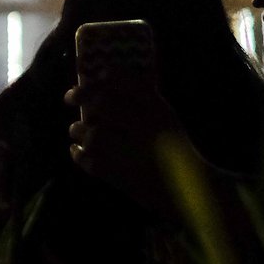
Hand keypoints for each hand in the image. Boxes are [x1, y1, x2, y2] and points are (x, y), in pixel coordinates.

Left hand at [65, 72, 189, 216]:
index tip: (89, 72)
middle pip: (105, 104)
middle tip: (69, 96)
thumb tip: (102, 78)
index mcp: (159, 110)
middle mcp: (148, 127)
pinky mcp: (127, 179)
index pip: (127, 81)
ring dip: (79, 130)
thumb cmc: (175, 149)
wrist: (194, 191)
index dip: (104, 74)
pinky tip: (77, 151)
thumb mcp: (164, 117)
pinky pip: (94, 164)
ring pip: (95, 135)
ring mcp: (136, 155)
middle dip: (83, 96)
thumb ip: (140, 99)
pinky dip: (80, 156)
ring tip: (75, 129)